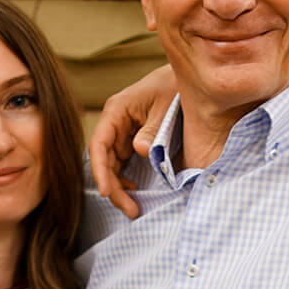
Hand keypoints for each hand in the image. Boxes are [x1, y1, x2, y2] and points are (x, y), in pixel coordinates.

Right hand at [88, 65, 176, 219]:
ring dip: (119, 187)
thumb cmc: (175, 88)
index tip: (107, 192)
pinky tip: (135, 190)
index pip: (99, 143)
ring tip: (133, 208)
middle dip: (113, 187)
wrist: (189, 78)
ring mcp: (121, 132)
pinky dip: (125, 179)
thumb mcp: (167, 107)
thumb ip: (153, 129)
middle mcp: (114, 122)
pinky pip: (121, 163)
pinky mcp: (130, 139)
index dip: (100, 170)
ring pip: (111, 165)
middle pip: (103, 160)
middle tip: (130, 210)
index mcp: (116, 110)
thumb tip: (140, 151)